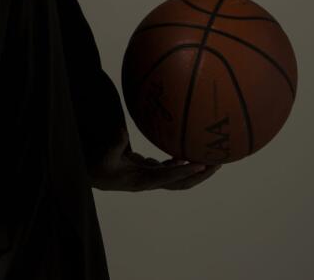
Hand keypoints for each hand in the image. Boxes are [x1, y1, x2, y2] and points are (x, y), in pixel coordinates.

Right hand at [89, 127, 220, 191]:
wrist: (96, 176)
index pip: (167, 177)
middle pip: (181, 183)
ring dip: (196, 171)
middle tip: (217, 163)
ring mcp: (152, 177)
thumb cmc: (100, 166)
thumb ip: (115, 144)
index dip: (184, 172)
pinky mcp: (151, 171)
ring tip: (213, 160)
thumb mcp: (104, 156)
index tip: (199, 165)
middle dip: (200, 175)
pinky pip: (172, 169)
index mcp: (141, 180)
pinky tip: (190, 153)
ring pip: (179, 178)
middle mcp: (151, 181)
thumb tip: (123, 130)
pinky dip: (183, 163)